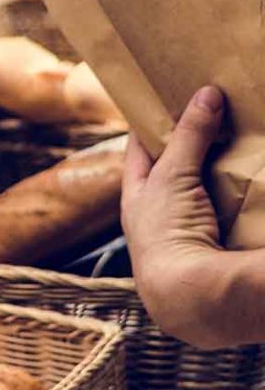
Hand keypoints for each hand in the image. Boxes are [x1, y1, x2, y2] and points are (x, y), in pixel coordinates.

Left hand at [122, 86, 231, 347]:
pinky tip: (259, 173)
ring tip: (248, 131)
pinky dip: (250, 192)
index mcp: (138, 196)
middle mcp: (162, 213)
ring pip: (213, 188)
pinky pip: (239, 209)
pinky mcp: (225, 244)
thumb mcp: (171, 176)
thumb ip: (188, 136)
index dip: (153, 120)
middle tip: (220, 107)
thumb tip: (206, 93)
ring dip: (230, 166)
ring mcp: (195, 229)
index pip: (142, 148)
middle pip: (182, 167)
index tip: (169, 91)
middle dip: (200, 142)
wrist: (196, 298)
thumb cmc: (168, 233)